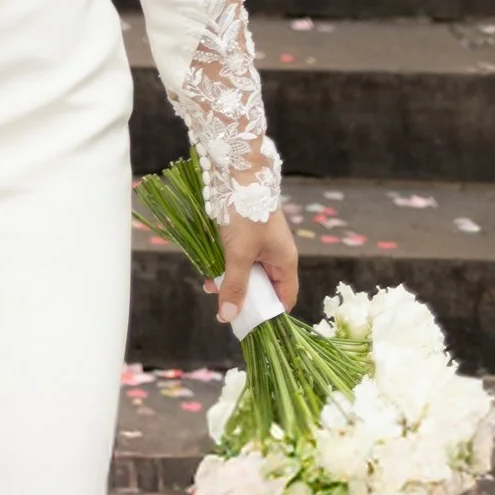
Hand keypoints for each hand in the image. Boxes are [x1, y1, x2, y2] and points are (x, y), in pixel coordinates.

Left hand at [209, 204, 298, 326]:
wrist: (239, 170)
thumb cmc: (246, 213)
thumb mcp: (239, 253)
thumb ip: (234, 285)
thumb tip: (229, 317)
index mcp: (285, 262)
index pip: (284, 299)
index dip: (269, 314)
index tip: (248, 323)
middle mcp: (276, 254)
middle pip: (264, 287)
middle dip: (243, 297)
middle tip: (221, 305)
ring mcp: (262, 243)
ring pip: (248, 272)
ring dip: (230, 280)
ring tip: (209, 285)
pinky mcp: (247, 233)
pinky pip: (239, 257)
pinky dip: (226, 265)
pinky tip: (209, 269)